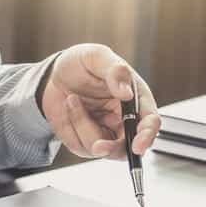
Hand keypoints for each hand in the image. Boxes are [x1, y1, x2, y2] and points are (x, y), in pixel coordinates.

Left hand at [39, 44, 160, 158]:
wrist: (55, 75)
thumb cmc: (81, 64)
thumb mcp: (97, 57)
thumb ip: (115, 71)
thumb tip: (127, 93)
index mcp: (136, 100)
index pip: (150, 122)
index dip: (147, 135)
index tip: (138, 145)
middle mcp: (125, 120)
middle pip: (128, 147)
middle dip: (112, 149)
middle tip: (98, 146)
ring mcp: (106, 134)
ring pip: (101, 148)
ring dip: (82, 123)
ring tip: (72, 99)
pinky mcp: (87, 142)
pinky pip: (81, 146)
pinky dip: (72, 126)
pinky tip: (70, 108)